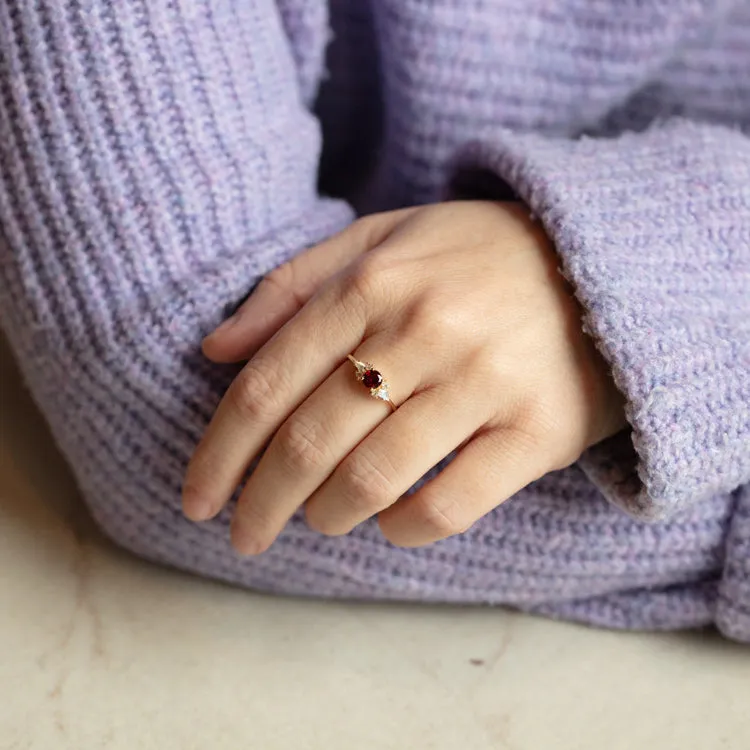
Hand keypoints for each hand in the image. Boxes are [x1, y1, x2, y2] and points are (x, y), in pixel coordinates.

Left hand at [183, 201, 626, 553]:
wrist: (600, 261)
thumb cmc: (473, 256)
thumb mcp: (381, 240)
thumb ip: (293, 287)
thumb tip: (215, 349)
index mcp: (374, 281)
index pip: (268, 385)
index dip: (220, 454)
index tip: (196, 500)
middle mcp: (425, 330)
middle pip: (310, 442)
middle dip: (260, 503)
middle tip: (242, 534)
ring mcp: (486, 381)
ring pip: (373, 481)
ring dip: (327, 516)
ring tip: (318, 521)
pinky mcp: (540, 430)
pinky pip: (452, 505)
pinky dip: (406, 529)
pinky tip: (390, 523)